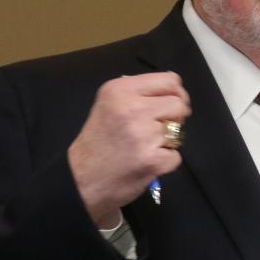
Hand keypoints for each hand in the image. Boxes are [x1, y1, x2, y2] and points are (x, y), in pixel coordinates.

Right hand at [68, 72, 190, 226]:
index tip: (169, 107)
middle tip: (160, 128)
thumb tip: (175, 89)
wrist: (80, 179)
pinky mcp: (153, 160)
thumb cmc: (98, 141)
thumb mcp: (109, 105)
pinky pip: (176, 155)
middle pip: (179, 104)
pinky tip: (146, 162)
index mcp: (120, 90)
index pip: (170, 80)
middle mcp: (132, 108)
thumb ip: (139, 94)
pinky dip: (165, 162)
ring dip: (168, 141)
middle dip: (175, 117)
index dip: (176, 94)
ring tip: (146, 147)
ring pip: (179, 131)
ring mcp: (144, 135)